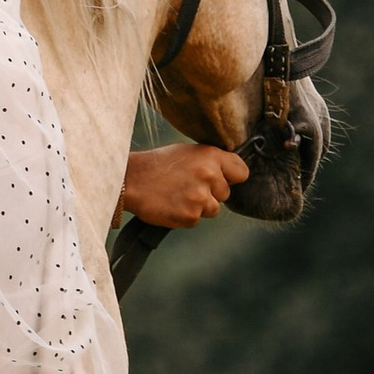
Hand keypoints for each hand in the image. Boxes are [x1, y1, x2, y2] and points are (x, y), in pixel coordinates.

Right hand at [120, 142, 250, 227]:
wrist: (131, 180)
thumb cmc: (157, 165)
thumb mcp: (187, 153)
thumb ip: (211, 162)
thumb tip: (227, 174)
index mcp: (211, 156)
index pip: (241, 172)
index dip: (231, 177)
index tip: (222, 178)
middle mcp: (209, 176)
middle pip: (225, 194)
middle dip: (210, 193)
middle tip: (187, 186)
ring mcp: (200, 198)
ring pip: (212, 209)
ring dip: (198, 206)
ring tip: (177, 195)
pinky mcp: (190, 216)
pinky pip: (196, 220)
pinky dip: (185, 215)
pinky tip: (171, 204)